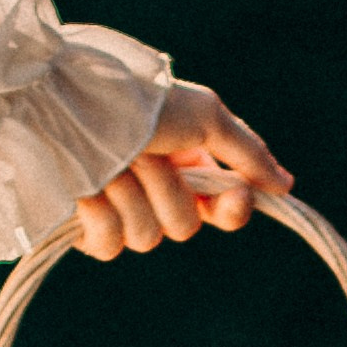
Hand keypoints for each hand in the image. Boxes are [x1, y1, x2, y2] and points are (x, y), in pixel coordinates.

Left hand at [73, 77, 292, 261]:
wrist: (61, 102)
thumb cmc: (137, 101)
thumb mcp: (203, 113)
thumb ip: (246, 151)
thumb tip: (286, 185)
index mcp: (184, 161)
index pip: (223, 208)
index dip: (231, 210)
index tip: (233, 199)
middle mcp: (153, 187)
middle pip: (186, 225)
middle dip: (168, 190)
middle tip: (146, 155)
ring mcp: (117, 208)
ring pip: (147, 237)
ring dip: (130, 195)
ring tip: (107, 163)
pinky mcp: (82, 227)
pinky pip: (109, 246)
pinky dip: (99, 215)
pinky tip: (85, 190)